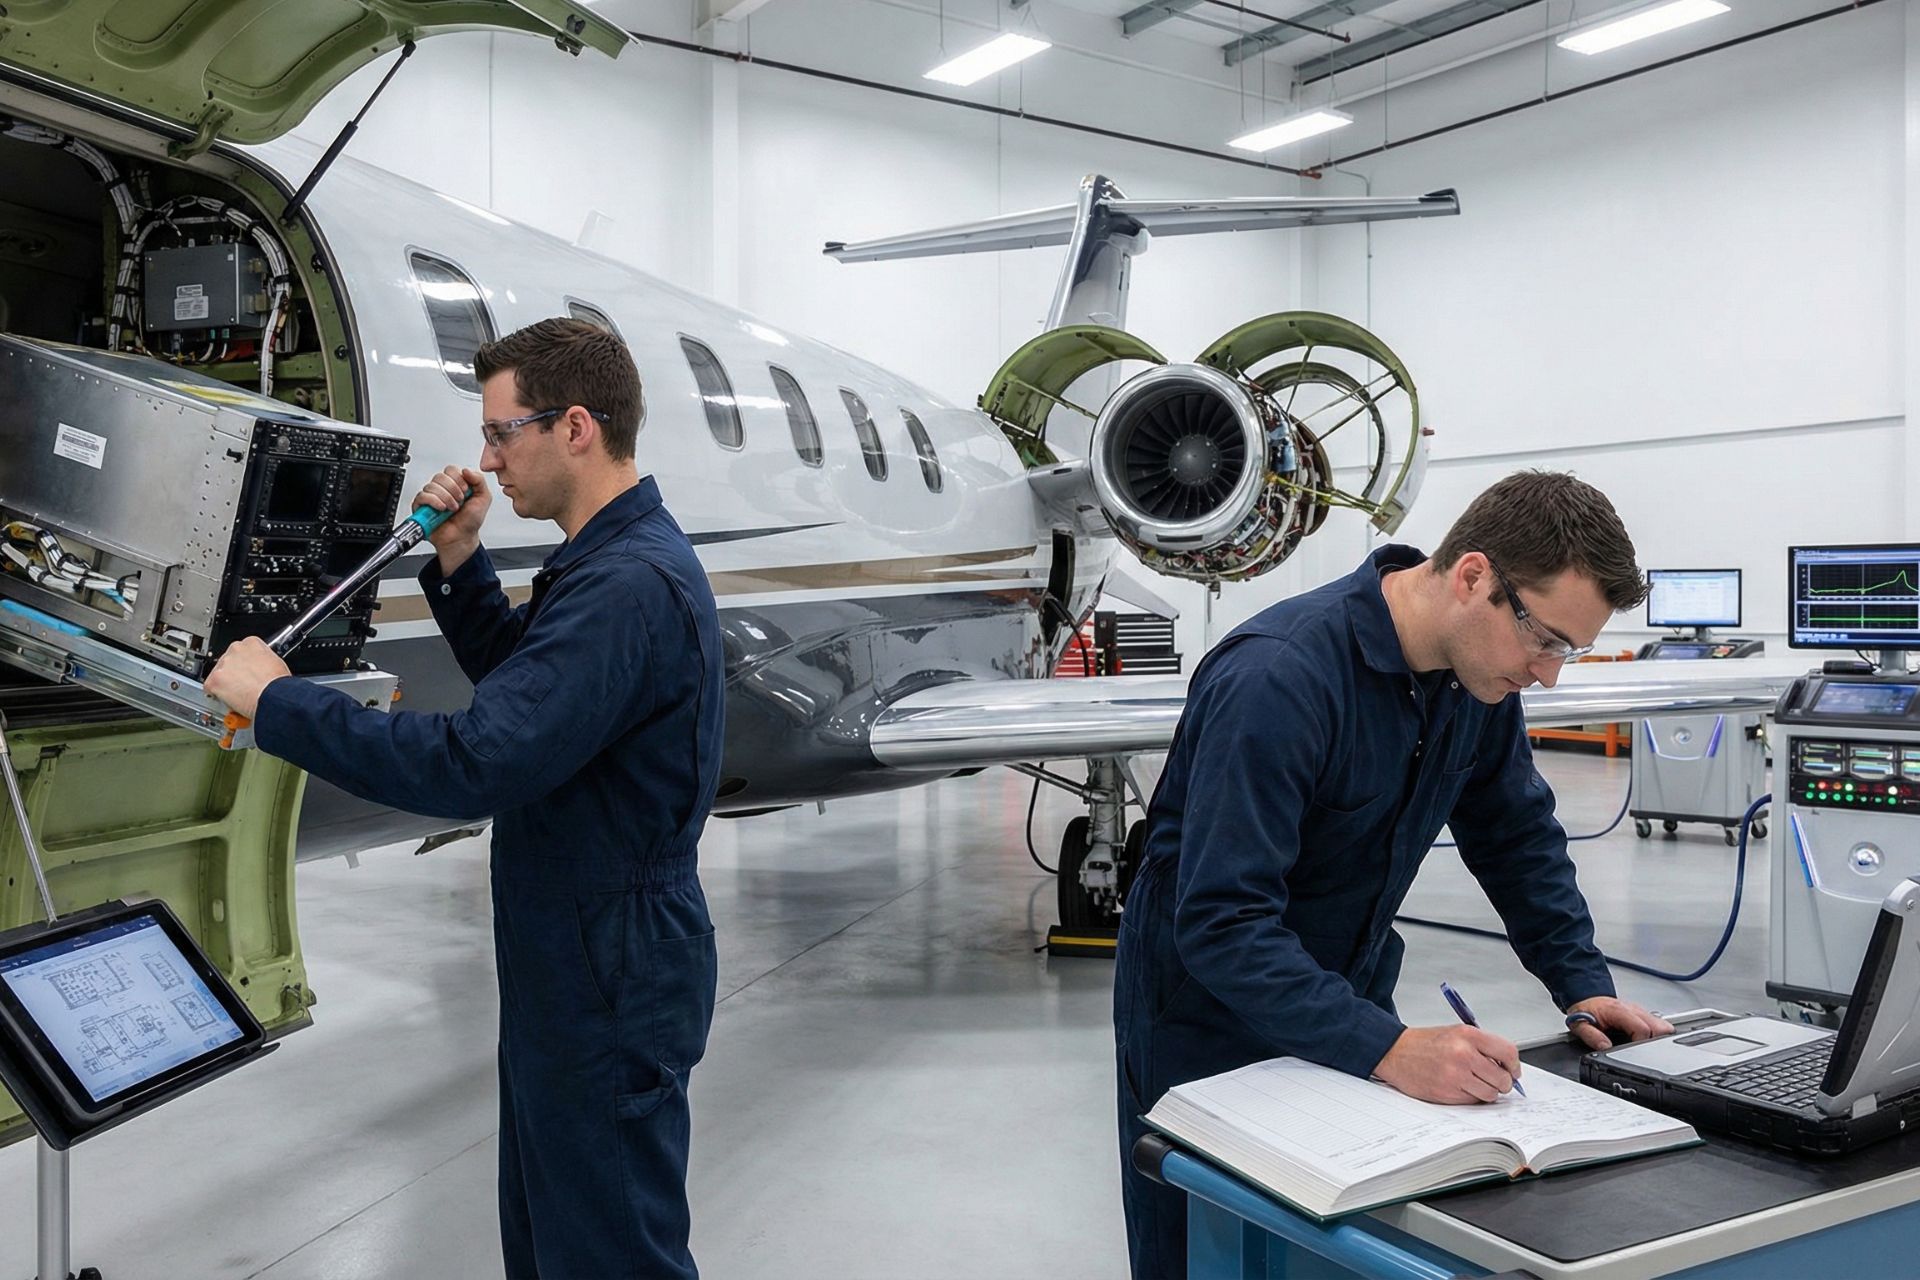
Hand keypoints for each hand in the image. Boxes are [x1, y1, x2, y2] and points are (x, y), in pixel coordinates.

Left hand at [205, 638, 289, 719]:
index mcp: (252, 643)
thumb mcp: (277, 664)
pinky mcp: (214, 680)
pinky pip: (209, 687)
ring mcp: (223, 664)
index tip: (248, 670)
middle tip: (243, 683)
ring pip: (219, 673)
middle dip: (234, 672)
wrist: (272, 696)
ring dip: (226, 683)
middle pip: (229, 660)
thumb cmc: (278, 684)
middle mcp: (236, 649)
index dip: (246, 662)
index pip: (243, 649)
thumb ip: (265, 661)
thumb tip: (263, 668)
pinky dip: (216, 694)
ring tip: (238, 694)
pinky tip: (228, 699)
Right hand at [417, 466, 489, 567]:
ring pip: (432, 486)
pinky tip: (441, 508)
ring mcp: (431, 497)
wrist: (462, 538)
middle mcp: (442, 489)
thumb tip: (466, 470)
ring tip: (451, 509)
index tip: (465, 492)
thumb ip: (479, 480)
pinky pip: (422, 496)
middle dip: (453, 490)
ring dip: (445, 498)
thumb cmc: (470, 521)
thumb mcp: (484, 498)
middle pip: (441, 476)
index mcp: (455, 484)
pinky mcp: (421, 506)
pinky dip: (434, 501)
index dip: (459, 480)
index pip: (451, 470)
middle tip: (459, 502)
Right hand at [1373, 1025, 1520, 1103]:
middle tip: (1496, 1080)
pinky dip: (1471, 1097)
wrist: (1395, 1052)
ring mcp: (1455, 1075)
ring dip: (1487, 1092)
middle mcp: (1463, 1054)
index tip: (1513, 1071)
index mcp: (1468, 1035)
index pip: (1508, 1053)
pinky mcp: (1447, 1093)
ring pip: (1490, 1094)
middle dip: (1503, 1083)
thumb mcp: (1456, 1033)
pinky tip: (1459, 1086)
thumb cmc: (1425, 1043)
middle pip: (1503, 1078)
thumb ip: (1482, 1047)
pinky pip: (1473, 1101)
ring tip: (1474, 1082)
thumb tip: (1507, 1066)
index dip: (1514, 1066)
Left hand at [1565, 996, 1672, 1049]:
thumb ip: (1591, 1036)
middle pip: (1660, 1027)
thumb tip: (1604, 1047)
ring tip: (1648, 1049)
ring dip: (1659, 1038)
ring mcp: (1640, 1011)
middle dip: (1657, 1043)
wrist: (1586, 997)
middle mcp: (1633, 1009)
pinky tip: (1648, 1041)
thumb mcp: (1580, 1024)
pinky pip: (1658, 1025)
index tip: (1636, 1054)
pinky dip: (1657, 1034)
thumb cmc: (1585, 1009)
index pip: (1642, 1029)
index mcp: (1619, 1011)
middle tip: (1646, 1053)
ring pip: (1663, 1026)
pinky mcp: (1643, 1015)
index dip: (1642, 1044)